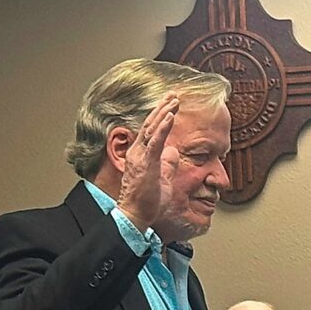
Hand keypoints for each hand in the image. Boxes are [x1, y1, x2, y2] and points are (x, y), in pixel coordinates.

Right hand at [116, 93, 179, 231]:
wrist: (137, 215)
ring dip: (164, 113)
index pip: (151, 131)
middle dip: (163, 108)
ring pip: (152, 129)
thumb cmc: (149, 202)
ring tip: (174, 100)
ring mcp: (140, 157)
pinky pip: (155, 141)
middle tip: (173, 94)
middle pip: (151, 124)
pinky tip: (170, 116)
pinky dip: (163, 127)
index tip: (170, 104)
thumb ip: (167, 164)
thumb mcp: (163, 179)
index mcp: (142, 155)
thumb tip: (174, 153)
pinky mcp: (146, 163)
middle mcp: (138, 152)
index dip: (161, 116)